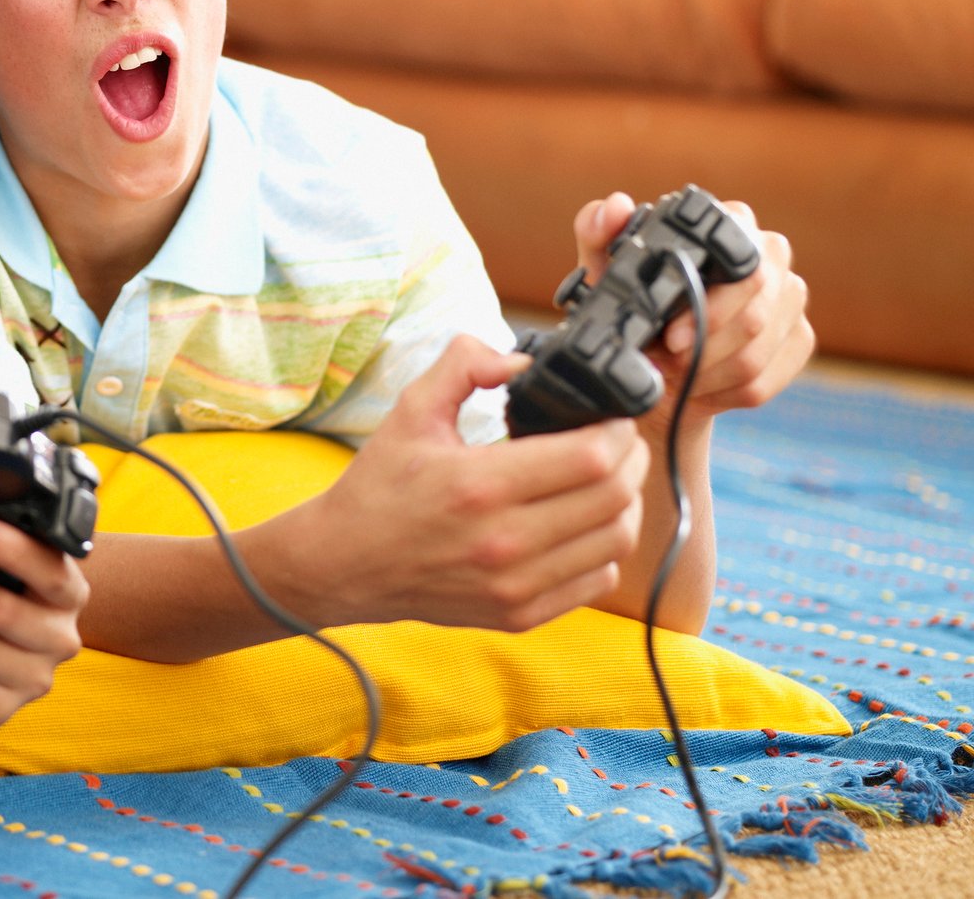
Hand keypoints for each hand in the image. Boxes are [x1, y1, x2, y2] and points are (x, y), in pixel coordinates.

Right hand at [269, 336, 649, 633]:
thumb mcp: (411, 410)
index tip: (610, 417)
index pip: (591, 458)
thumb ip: (463, 366)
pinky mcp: (520, 614)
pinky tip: (583, 525)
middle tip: (618, 442)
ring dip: (625, 504)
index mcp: (479, 484)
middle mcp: (503, 541)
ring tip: (607, 480)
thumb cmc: (378, 487)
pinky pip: (597, 580)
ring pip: (616, 542)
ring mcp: (515, 585)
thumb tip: (518, 359)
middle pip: (614, 498)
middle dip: (630, 461)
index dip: (617, 432)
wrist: (344, 563)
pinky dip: (605, 548)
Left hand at [573, 192, 813, 419]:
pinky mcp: (798, 339)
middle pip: (758, 306)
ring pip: (760, 348)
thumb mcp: (602, 269)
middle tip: (667, 358)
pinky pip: (769, 379)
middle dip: (706, 343)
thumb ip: (597, 231)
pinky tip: (698, 388)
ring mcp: (790, 298)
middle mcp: (771, 254)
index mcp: (729, 223)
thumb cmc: (633, 302)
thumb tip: (615, 207)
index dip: (709, 299)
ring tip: (673, 372)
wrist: (655, 360)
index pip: (741, 249)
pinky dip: (724, 392)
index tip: (671, 332)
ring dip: (708, 372)